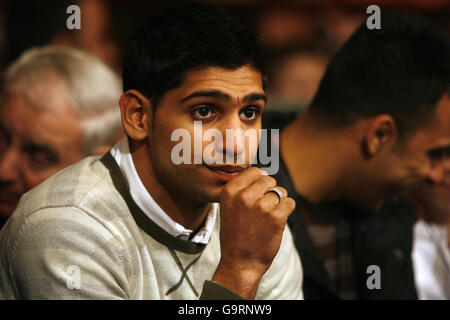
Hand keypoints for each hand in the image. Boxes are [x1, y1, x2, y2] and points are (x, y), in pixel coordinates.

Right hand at [211, 167, 295, 298]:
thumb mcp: (229, 206)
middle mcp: (244, 196)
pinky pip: (290, 203)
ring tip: (267, 218)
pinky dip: (287, 211)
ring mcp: (261, 206)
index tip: (255, 197)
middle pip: (269, 180)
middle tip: (262, 210)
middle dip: (269, 192)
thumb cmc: (236, 234)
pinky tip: (276, 222)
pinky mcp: (276, 217)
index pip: (254, 171)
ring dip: (279, 203)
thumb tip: (263, 172)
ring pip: (281, 192)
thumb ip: (242, 188)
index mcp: (230, 190)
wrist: (240, 262)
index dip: (258, 183)